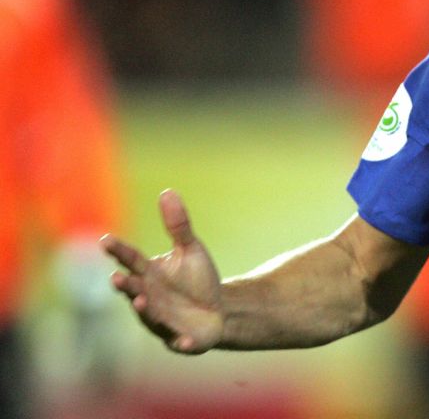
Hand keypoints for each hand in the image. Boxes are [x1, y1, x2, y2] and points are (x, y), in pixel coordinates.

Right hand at [101, 189, 224, 353]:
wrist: (218, 311)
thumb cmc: (198, 280)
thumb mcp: (191, 250)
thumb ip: (178, 225)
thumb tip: (167, 191)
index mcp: (149, 274)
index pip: (130, 260)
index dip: (118, 251)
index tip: (105, 240)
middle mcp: (149, 297)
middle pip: (133, 290)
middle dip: (125, 286)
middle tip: (117, 278)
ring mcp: (162, 320)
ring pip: (149, 316)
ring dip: (144, 310)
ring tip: (141, 301)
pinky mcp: (180, 339)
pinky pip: (179, 342)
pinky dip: (182, 342)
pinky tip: (187, 341)